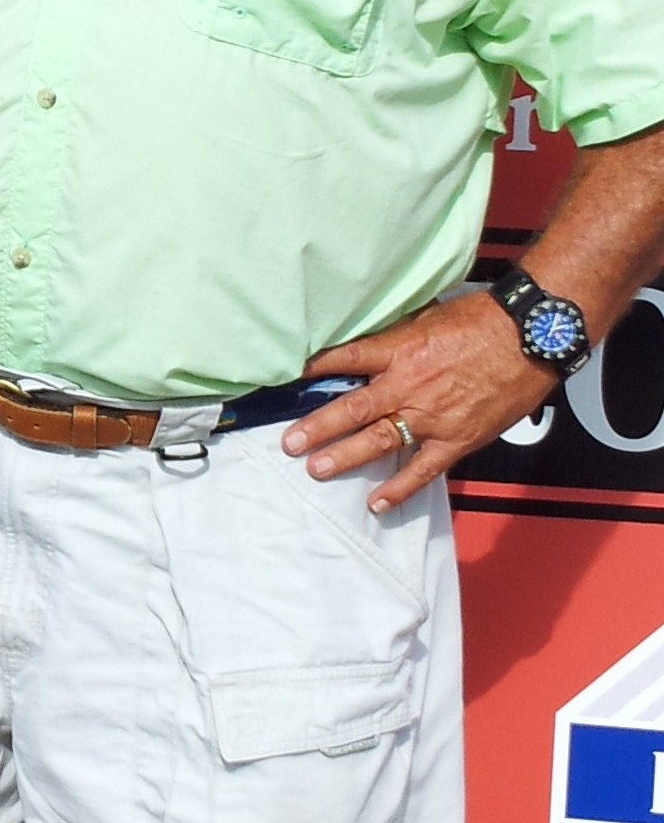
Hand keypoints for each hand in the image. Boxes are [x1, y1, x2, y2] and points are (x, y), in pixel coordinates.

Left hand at [282, 290, 558, 513]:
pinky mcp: (457, 439)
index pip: (346, 359)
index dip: (315, 368)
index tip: (290, 378)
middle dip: (318, 427)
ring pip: (378, 441)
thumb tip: (371, 345)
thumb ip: (398, 337)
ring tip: (316, 469)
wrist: (532, 336)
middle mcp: (408, 386)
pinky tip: (377, 504)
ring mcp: (431, 417)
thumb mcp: (429, 318)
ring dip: (344, 457)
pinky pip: (423, 470)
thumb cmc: (483, 321)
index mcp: (400, 350)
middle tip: (290, 443)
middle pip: (352, 408)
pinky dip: (400, 489)